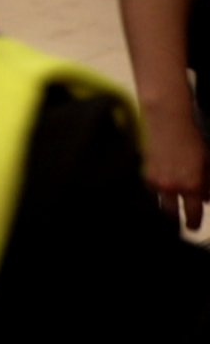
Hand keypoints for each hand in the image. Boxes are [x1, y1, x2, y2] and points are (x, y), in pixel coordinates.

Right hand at [140, 100, 206, 231]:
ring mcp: (155, 179)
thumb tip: (206, 197)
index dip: (194, 222)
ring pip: (160, 202)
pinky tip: (162, 187)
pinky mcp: (144, 170)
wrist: (167, 121)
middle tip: (183, 222)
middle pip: (172, 213)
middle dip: (178, 219)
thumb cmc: (191, 138)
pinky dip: (157, 191)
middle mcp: (171, 186)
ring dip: (167, 206)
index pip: (193, 212)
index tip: (193, 226)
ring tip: (171, 207)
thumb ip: (207, 182)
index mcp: (190, 185)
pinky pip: (151, 189)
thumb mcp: (207, 162)